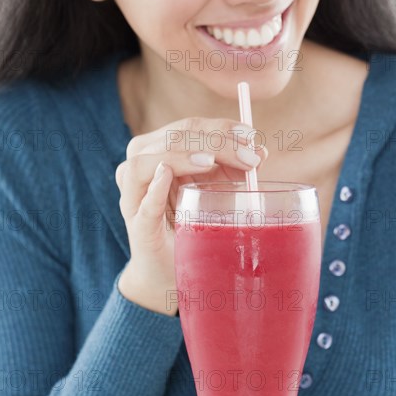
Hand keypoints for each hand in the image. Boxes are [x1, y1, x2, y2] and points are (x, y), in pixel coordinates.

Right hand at [115, 117, 267, 315]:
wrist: (168, 268)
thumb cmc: (190, 225)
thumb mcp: (213, 190)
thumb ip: (231, 169)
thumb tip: (260, 152)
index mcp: (161, 152)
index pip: (189, 127)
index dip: (220, 127)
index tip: (251, 137)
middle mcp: (142, 166)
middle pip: (173, 138)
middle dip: (214, 141)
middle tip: (248, 157)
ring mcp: (135, 196)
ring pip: (146, 160)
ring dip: (181, 156)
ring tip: (210, 161)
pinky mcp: (137, 225)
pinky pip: (142, 202)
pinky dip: (154, 187)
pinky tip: (166, 175)